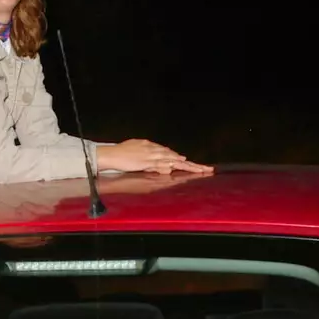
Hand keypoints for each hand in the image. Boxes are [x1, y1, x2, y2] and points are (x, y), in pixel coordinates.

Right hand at [96, 139, 214, 175]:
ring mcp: (152, 155)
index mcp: (154, 148)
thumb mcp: (139, 155)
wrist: (110, 154)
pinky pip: (161, 164)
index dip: (184, 161)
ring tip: (200, 169)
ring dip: (187, 165)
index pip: (172, 156)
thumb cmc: (122, 154)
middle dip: (192, 164)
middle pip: (177, 158)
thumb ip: (151, 162)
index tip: (195, 166)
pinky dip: (171, 165)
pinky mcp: (146, 161)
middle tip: (207, 169)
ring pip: (173, 160)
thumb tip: (163, 168)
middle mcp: (155, 151)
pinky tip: (179, 165)